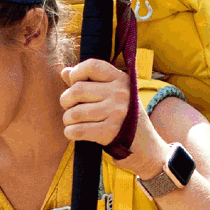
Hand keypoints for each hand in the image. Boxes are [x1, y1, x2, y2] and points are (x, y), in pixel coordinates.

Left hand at [60, 59, 168, 176]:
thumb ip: (89, 81)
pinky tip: (72, 132)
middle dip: (66, 100)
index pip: (91, 66)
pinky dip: (70, 132)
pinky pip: (78, 130)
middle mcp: (119, 93)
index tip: (73, 83)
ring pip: (75, 112)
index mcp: (120, 79)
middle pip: (77, 90)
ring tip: (71, 121)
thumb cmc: (123, 115)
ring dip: (67, 118)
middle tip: (68, 106)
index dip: (76, 73)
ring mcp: (116, 113)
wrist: (143, 144)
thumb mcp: (113, 93)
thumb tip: (65, 72)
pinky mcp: (110, 132)